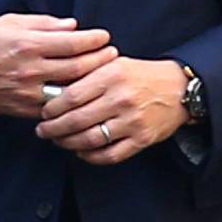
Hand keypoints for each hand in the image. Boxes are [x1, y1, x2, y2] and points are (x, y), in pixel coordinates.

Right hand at [0, 15, 115, 118]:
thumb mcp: (11, 22)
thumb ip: (44, 24)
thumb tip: (72, 27)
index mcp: (29, 44)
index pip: (72, 43)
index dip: (93, 40)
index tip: (104, 37)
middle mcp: (31, 70)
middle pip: (77, 68)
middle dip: (99, 60)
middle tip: (112, 54)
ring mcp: (29, 92)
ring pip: (69, 90)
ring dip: (89, 83)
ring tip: (102, 75)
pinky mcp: (24, 108)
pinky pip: (54, 106)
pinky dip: (70, 101)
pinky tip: (81, 94)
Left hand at [38, 57, 187, 164]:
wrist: (179, 89)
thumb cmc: (140, 75)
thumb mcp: (113, 64)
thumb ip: (87, 74)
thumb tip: (53, 89)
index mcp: (111, 76)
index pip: (71, 96)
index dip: (52, 109)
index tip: (43, 113)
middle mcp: (121, 99)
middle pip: (76, 120)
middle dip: (53, 129)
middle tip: (43, 131)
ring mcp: (132, 121)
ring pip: (90, 140)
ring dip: (68, 143)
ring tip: (59, 141)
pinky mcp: (142, 139)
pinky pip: (110, 155)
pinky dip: (91, 157)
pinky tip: (81, 151)